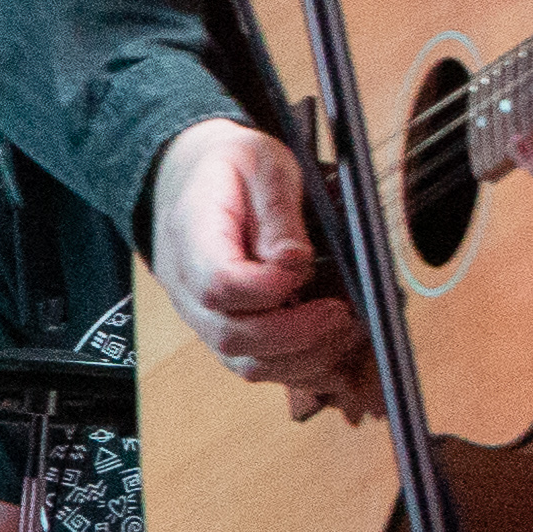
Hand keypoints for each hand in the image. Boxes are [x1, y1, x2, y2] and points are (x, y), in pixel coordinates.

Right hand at [145, 117, 377, 409]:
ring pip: (246, 364)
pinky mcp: (224, 332)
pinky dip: (300, 365)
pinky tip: (333, 342)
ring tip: (346, 327)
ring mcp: (202, 316)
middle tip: (343, 312)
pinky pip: (258, 367)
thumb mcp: (262, 164)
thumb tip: (295, 263)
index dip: (268, 288)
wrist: (190, 176)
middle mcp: (186, 287)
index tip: (305, 268)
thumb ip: (279, 211)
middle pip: (231, 336)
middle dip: (298, 334)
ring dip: (304, 357)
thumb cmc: (231, 168)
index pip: (218, 284)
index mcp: (191, 235)